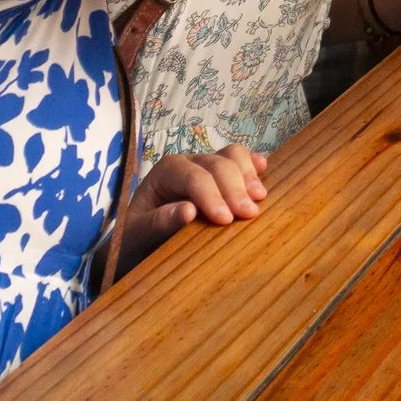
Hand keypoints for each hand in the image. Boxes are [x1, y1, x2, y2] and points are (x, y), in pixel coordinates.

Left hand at [113, 144, 267, 279]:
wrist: (138, 245)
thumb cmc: (136, 240)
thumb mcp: (139, 235)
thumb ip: (160, 222)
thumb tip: (189, 211)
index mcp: (165, 172)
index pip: (193, 176)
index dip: (212, 195)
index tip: (225, 220)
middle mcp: (188, 162)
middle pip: (218, 164)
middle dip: (235, 188)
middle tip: (248, 215)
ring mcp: (207, 166)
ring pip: (233, 156)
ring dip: (248, 175)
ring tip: (259, 198)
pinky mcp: (221, 176)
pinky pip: (241, 160)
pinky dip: (253, 164)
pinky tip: (264, 171)